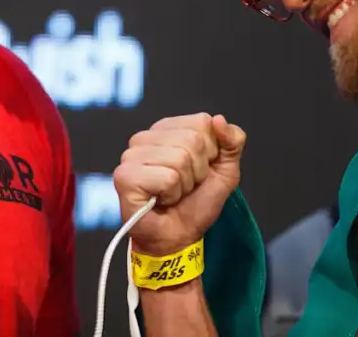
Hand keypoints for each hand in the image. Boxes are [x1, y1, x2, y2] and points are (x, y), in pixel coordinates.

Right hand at [112, 112, 245, 256]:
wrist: (177, 238)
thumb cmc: (195, 204)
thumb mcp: (225, 170)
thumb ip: (232, 141)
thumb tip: (219, 119)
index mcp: (166, 129)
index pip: (202, 122)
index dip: (211, 152)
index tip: (198, 171)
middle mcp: (145, 137)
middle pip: (193, 141)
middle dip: (198, 171)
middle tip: (185, 186)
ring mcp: (131, 155)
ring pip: (180, 159)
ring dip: (185, 185)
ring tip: (172, 194)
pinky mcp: (125, 176)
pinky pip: (167, 178)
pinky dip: (172, 195)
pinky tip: (160, 200)